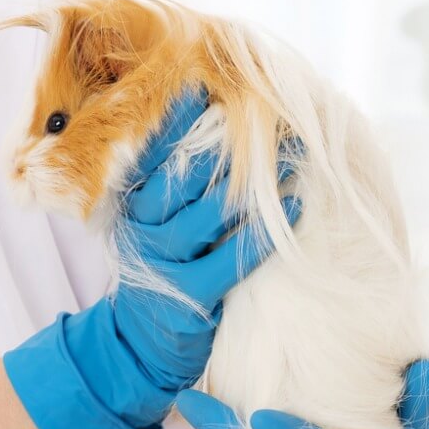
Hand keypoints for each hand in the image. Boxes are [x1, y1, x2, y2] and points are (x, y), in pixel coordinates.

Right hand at [67, 86, 301, 428]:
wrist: (139, 342)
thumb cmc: (161, 268)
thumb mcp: (153, 222)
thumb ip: (173, 184)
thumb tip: (215, 122)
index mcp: (131, 202)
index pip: (150, 151)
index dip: (175, 119)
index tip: (204, 86)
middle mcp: (142, 227)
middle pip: (182, 175)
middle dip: (230, 142)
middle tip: (277, 113)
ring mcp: (162, 261)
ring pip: (207, 213)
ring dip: (256, 183)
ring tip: (297, 154)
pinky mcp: (189, 295)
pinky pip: (231, 258)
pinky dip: (265, 232)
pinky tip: (297, 205)